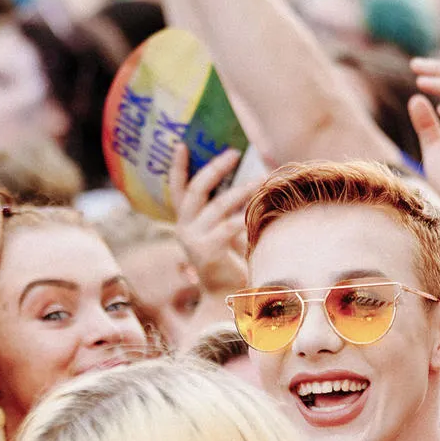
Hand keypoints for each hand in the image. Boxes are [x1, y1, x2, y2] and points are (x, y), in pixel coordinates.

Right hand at [168, 144, 254, 290]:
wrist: (226, 296)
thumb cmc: (230, 260)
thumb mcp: (225, 229)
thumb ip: (227, 209)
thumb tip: (250, 176)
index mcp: (186, 221)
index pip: (177, 189)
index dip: (178, 167)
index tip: (182, 144)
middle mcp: (184, 228)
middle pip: (197, 190)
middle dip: (215, 168)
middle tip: (234, 153)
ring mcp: (193, 240)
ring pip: (219, 205)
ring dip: (242, 189)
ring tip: (262, 178)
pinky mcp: (207, 251)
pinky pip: (229, 226)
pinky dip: (246, 216)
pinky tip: (260, 209)